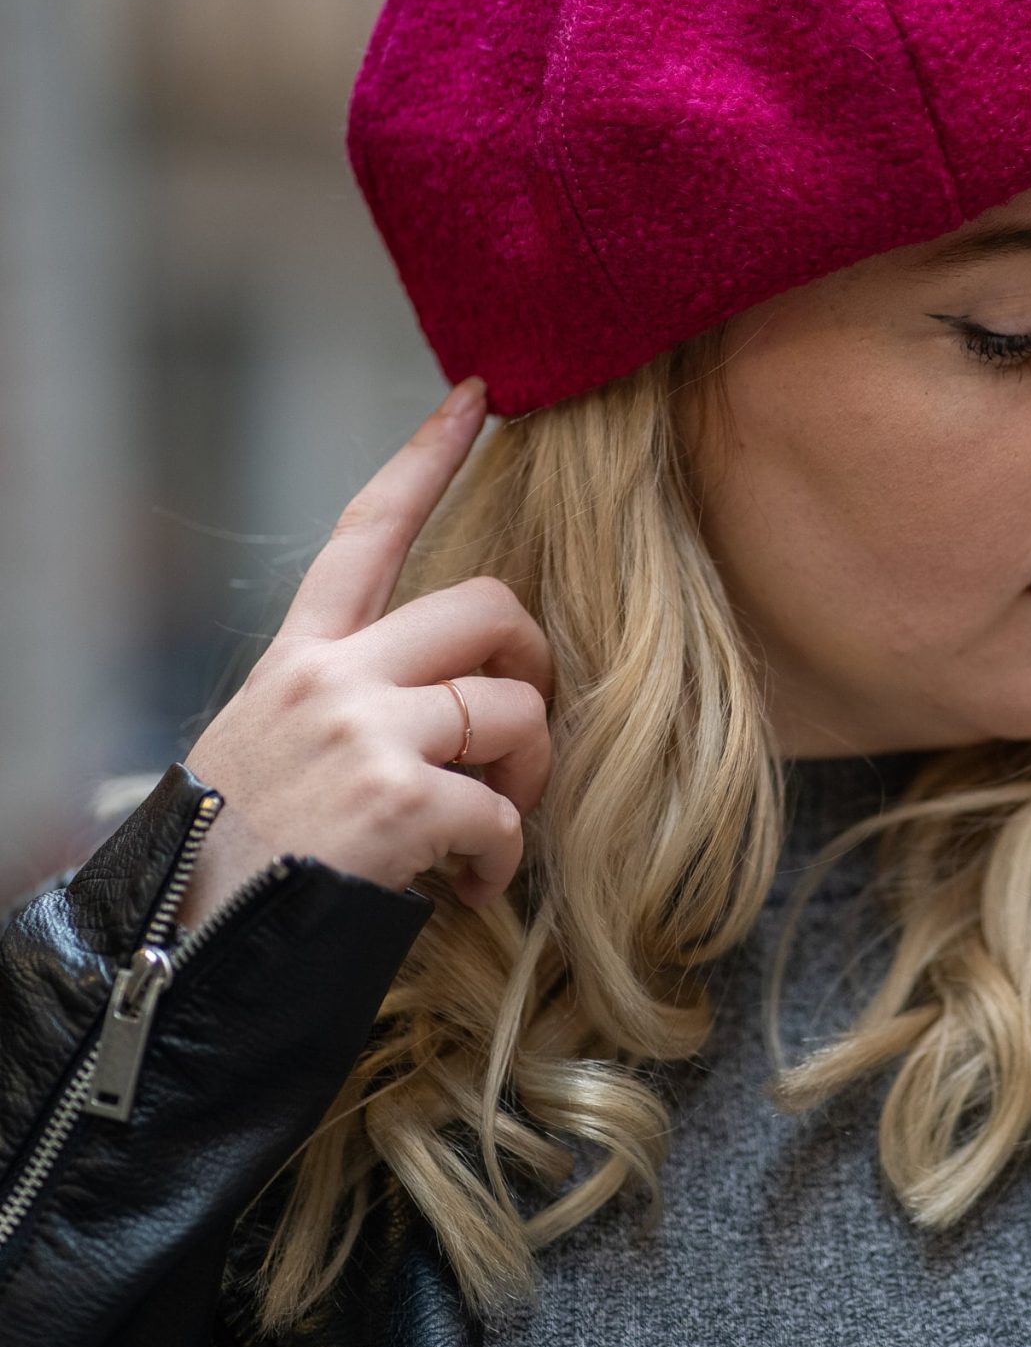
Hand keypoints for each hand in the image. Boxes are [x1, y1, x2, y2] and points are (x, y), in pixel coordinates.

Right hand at [175, 376, 553, 927]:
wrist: (181, 949)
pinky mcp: (397, 795)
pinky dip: (504, 859)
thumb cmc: (236, 860)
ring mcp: (364, 728)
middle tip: (521, 736)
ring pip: (515, 706)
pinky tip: (471, 889)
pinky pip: (504, 809)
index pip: (367, 528)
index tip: (478, 397)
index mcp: (299, 656)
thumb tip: (448, 708)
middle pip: (487, 604)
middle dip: (533, 663)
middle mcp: (331, 674)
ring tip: (490, 836)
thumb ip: (351, 703)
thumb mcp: (270, 747)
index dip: (427, 456)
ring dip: (528, 779)